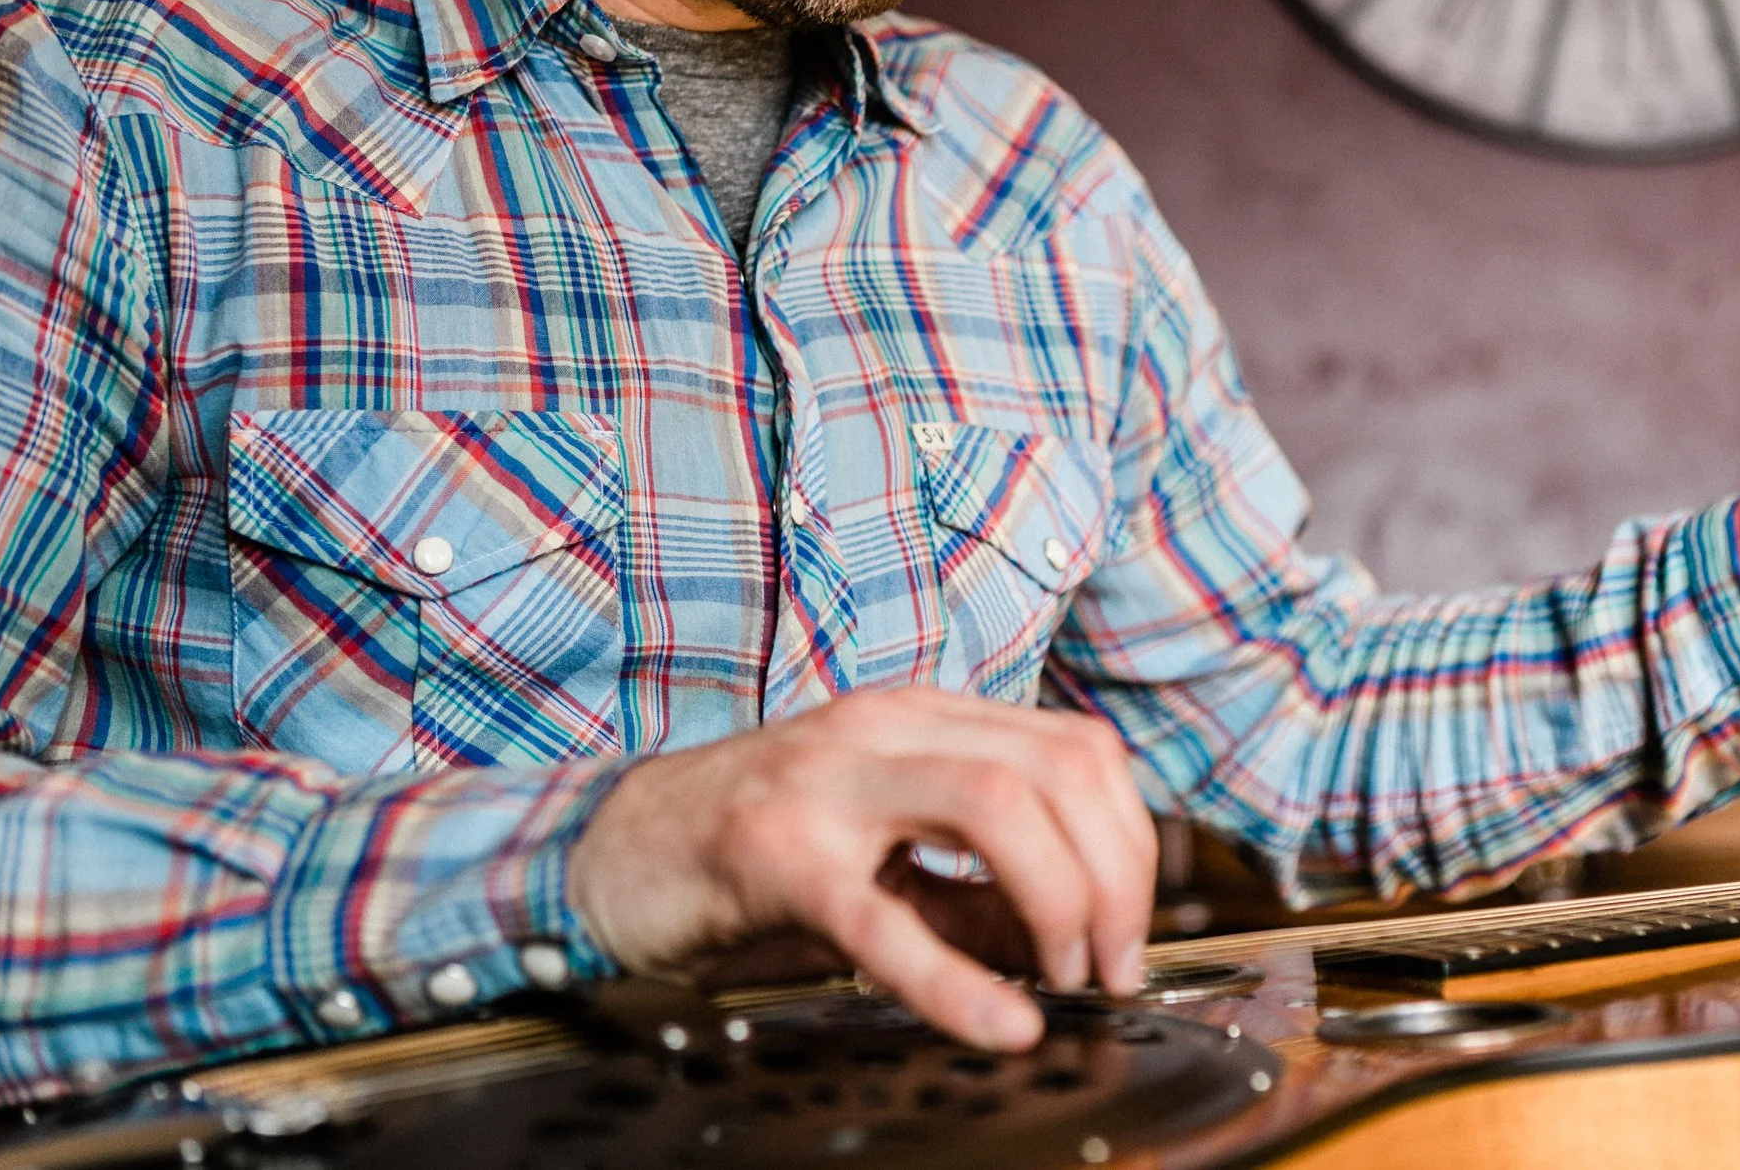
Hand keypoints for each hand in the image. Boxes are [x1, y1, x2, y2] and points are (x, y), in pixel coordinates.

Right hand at [568, 686, 1156, 1050]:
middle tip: (1112, 966)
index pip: (1076, 748)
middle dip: (1115, 876)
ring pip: (999, 807)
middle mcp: (884, 728)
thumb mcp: (882, 842)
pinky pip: (885, 919)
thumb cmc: (750, 845)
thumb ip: (974, 878)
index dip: (1129, 840)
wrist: (608, 848)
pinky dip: (958, 979)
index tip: (1131, 926)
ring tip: (1065, 977)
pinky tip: (1001, 1023)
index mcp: (920, 717)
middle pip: (1058, 770)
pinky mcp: (775, 858)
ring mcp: (828, 783)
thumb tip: (1076, 935)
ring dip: (1062, 902)